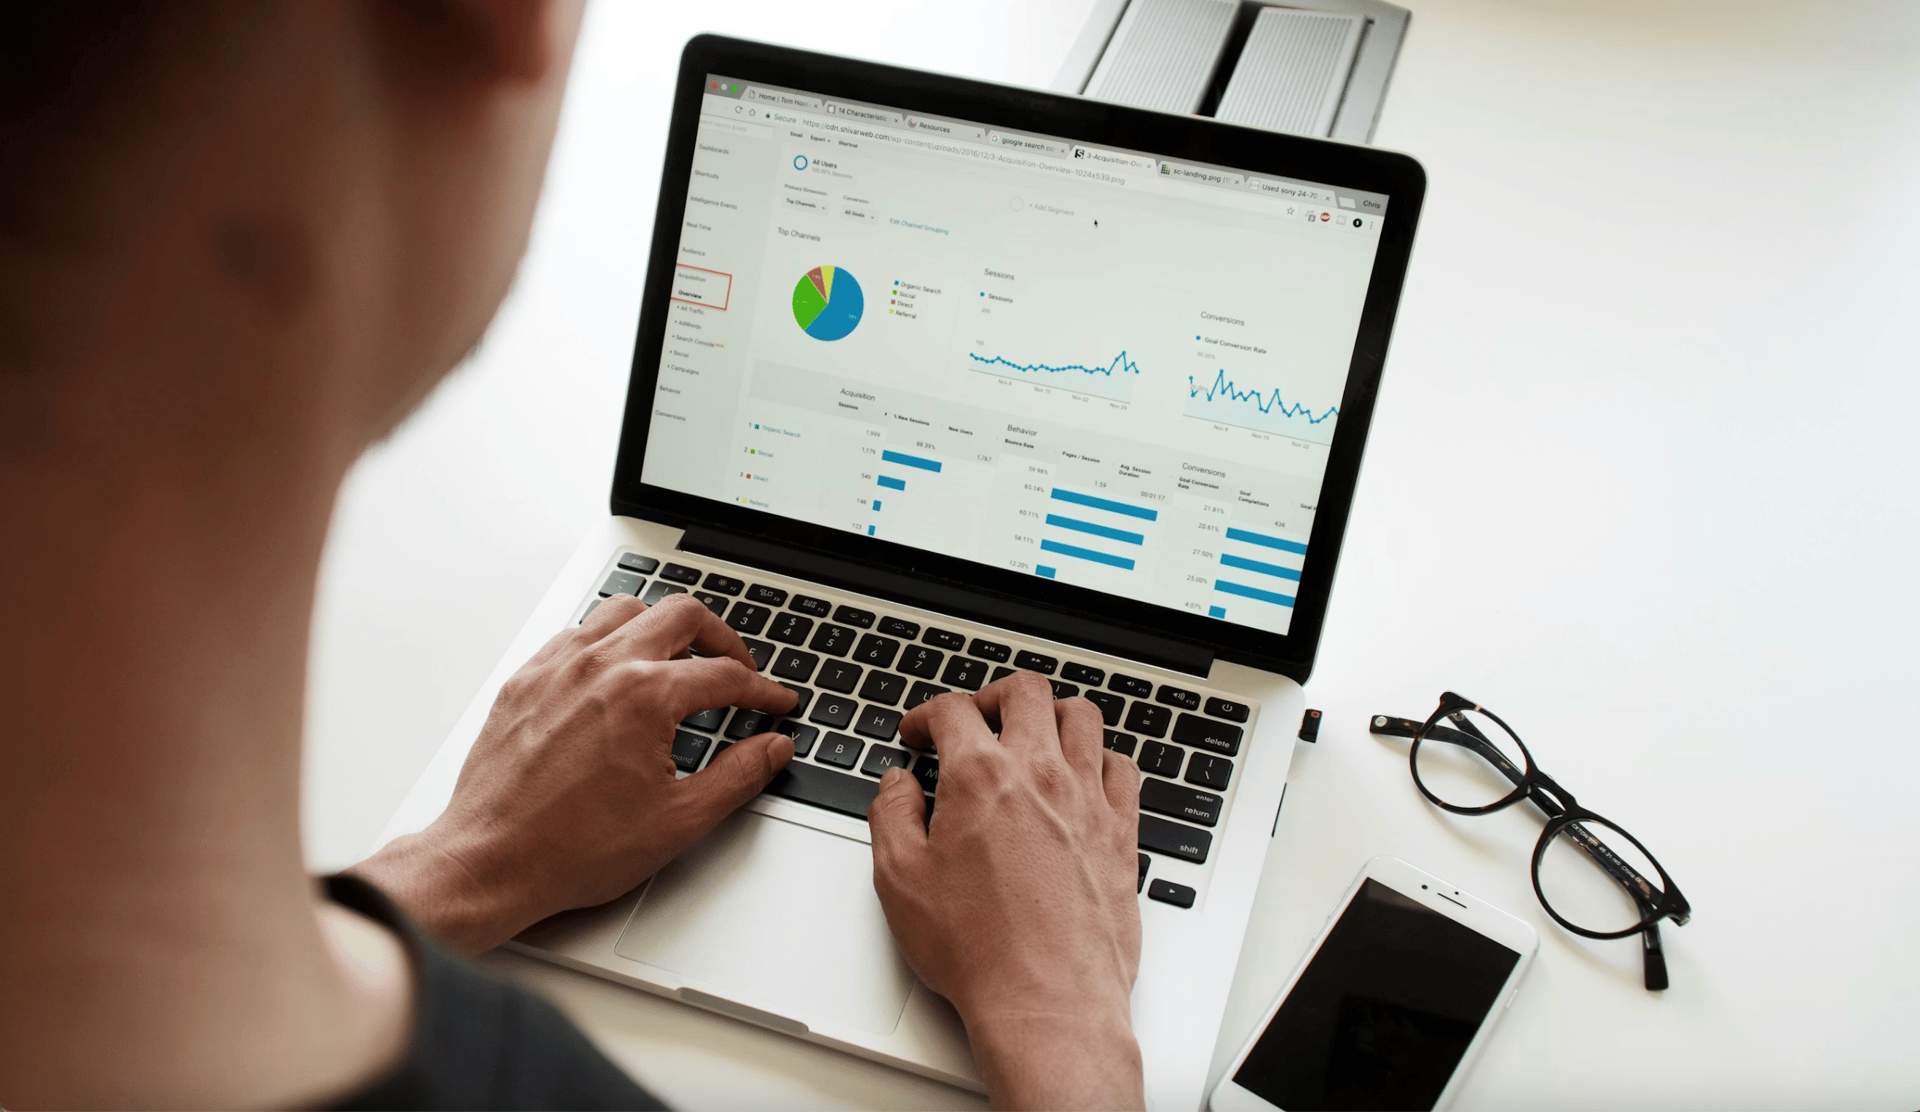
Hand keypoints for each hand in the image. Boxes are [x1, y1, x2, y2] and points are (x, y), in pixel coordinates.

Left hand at [353, 592, 796, 954]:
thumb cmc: (571, 848)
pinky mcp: (525, 680)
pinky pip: (575, 633)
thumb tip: (772, 748)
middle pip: (681, 615)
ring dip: (661, 628)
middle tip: (738, 668)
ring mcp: (557, 668)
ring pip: (625, 611)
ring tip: (678, 660)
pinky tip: (615, 672)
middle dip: (722, 639)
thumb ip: (738, 776)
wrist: (492, 862)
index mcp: (644, 697)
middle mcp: (601, 667)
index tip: (775, 703)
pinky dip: (607, 642)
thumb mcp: (677, 821)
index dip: (762, 690)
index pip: (724, 674)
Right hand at [869, 673, 1143, 1110]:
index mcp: (980, 777)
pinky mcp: (1122, 830)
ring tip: (1032, 735)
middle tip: (976, 720)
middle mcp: (1040, 774)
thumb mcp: (900, 880)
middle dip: (992, 696)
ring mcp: (1088, 798)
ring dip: (1051, 714)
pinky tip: (1083, 776)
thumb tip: (898, 785)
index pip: (953, 711)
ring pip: (1082, 716)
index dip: (925, 715)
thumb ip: (892, 816)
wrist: (1048, 1000)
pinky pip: (1122, 766)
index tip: (918, 734)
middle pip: (1025, 692)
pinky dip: (1100, 758)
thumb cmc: (978, 950)